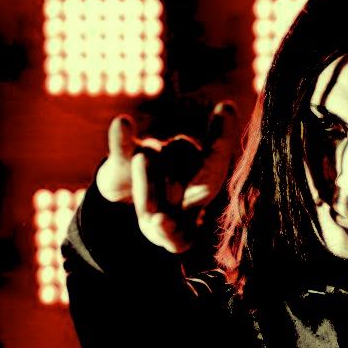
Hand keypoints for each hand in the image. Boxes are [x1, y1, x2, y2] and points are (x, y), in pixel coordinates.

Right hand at [95, 101, 238, 252]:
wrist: (131, 207)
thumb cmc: (166, 221)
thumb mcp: (175, 238)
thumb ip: (174, 237)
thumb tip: (160, 221)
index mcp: (204, 176)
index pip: (215, 156)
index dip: (221, 135)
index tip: (226, 109)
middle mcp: (181, 157)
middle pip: (178, 169)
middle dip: (169, 197)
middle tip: (163, 217)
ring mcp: (152, 154)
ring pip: (149, 163)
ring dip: (148, 192)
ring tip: (150, 212)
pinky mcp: (122, 158)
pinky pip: (122, 146)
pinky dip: (121, 137)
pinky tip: (123, 123)